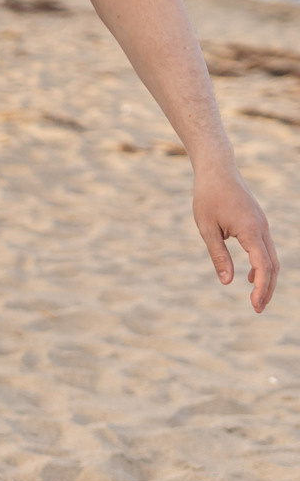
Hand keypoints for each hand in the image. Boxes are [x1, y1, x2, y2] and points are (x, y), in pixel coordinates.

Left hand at [194, 164, 277, 312]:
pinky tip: (250, 276)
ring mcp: (262, 225)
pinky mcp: (258, 223)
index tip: (255, 305)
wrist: (217, 171)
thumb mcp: (207, 229)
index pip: (262, 265)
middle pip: (272, 264)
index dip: (261, 287)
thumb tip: (228, 281)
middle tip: (257, 309)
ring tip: (256, 299)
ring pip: (271, 257)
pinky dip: (262, 265)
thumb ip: (218, 255)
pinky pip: (265, 248)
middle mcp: (261, 228)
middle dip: (267, 288)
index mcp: (250, 230)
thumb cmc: (207, 198)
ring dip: (266, 278)